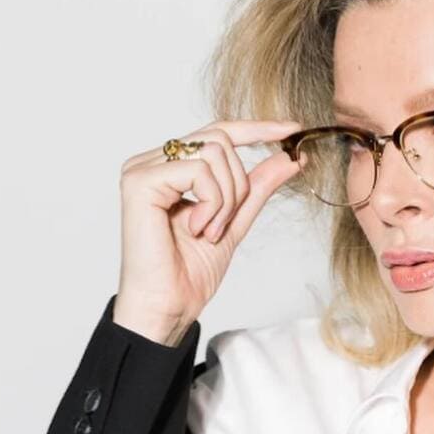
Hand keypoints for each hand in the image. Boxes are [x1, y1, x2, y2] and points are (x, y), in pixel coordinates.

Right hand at [113, 118, 303, 344]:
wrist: (170, 306)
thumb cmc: (190, 272)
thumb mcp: (235, 220)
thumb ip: (258, 187)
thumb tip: (290, 156)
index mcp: (170, 166)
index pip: (218, 131)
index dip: (257, 128)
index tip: (293, 130)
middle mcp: (152, 161)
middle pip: (219, 139)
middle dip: (238, 184)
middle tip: (224, 224)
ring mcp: (142, 169)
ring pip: (213, 153)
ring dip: (225, 199)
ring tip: (209, 231)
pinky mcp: (139, 181)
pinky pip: (198, 171)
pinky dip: (211, 203)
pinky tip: (197, 229)